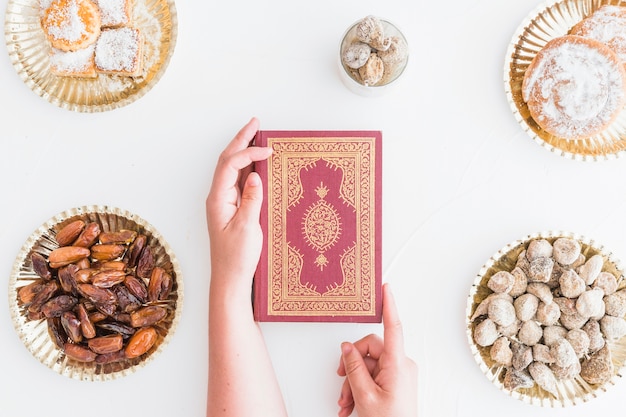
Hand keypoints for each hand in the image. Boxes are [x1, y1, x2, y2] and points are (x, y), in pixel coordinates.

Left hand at [205, 117, 271, 294]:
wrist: (229, 279)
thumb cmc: (236, 258)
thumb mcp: (247, 228)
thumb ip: (251, 200)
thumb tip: (254, 175)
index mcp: (218, 199)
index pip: (231, 165)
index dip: (249, 152)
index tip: (268, 151)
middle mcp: (218, 197)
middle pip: (228, 160)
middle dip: (241, 140)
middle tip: (256, 123)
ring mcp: (224, 202)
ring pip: (233, 169)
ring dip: (244, 151)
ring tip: (257, 135)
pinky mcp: (232, 209)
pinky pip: (239, 181)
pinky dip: (248, 168)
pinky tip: (258, 164)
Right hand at [337, 284, 417, 416]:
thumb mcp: (365, 395)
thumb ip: (354, 368)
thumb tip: (346, 348)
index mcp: (397, 364)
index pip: (393, 327)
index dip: (389, 306)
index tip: (386, 288)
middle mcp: (400, 365)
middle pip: (370, 350)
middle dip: (351, 367)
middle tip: (342, 385)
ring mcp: (398, 374)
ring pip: (368, 366)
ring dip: (352, 383)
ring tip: (346, 404)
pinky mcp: (395, 382)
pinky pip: (373, 376)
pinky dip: (359, 388)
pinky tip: (351, 406)